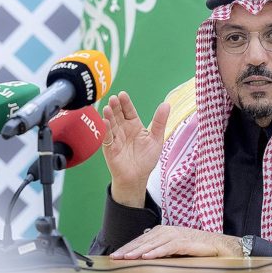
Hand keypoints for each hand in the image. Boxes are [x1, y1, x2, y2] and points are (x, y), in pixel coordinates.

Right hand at [101, 92, 169, 207]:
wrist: (137, 178)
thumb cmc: (146, 159)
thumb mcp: (156, 139)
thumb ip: (160, 122)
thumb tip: (166, 104)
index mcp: (134, 125)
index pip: (129, 111)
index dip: (125, 103)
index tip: (122, 94)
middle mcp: (123, 130)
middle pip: (118, 115)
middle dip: (115, 106)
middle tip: (114, 98)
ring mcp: (115, 138)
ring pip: (111, 124)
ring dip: (108, 116)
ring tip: (108, 108)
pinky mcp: (110, 148)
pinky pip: (107, 138)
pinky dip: (106, 130)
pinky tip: (105, 122)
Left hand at [109, 226, 242, 259]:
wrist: (219, 246)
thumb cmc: (196, 247)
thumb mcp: (174, 248)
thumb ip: (160, 249)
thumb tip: (144, 254)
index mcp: (162, 231)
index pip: (141, 240)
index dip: (128, 247)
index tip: (116, 255)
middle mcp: (167, 231)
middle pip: (144, 241)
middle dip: (128, 250)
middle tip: (116, 257)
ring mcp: (176, 235)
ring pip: (153, 244)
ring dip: (139, 251)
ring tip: (127, 257)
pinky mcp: (185, 242)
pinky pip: (168, 248)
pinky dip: (157, 252)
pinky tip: (147, 257)